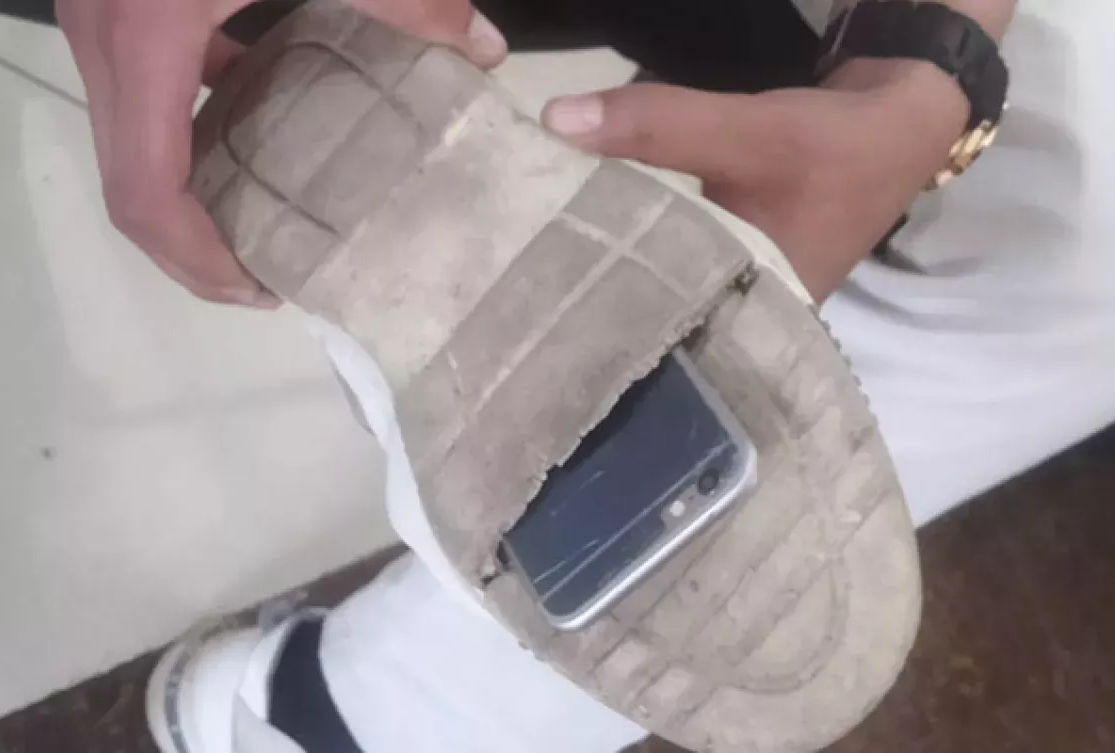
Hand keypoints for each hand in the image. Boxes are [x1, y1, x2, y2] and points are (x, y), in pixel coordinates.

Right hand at [57, 0, 507, 306]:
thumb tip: (480, 52)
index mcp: (145, 45)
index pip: (145, 197)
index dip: (196, 261)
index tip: (264, 289)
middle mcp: (106, 48)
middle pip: (132, 189)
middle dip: (197, 246)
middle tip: (274, 271)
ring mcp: (104, 25)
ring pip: (134, 145)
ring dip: (195, 193)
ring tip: (271, 214)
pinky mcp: (123, 4)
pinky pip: (151, 93)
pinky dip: (198, 125)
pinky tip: (262, 116)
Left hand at [542, 60, 969, 302]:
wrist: (906, 114)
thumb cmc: (839, 144)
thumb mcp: (749, 133)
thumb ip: (658, 127)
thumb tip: (553, 121)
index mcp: (755, 314)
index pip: (658, 333)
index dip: (594, 318)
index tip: (526, 304)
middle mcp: (743, 312)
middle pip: (650, 308)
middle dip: (588, 287)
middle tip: (512, 278)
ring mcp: (739, 282)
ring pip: (657, 276)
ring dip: (608, 256)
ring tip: (528, 254)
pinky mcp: (733, 249)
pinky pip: (668, 247)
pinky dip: (633, 230)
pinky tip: (582, 223)